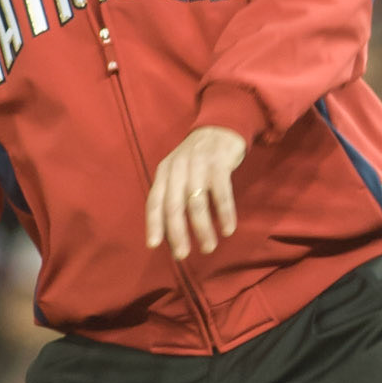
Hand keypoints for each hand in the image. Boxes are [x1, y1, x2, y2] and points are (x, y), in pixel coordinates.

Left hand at [146, 126, 245, 259]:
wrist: (220, 128)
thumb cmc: (198, 159)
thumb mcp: (179, 171)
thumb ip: (173, 195)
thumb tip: (171, 233)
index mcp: (164, 172)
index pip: (154, 201)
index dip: (153, 223)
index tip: (154, 245)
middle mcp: (178, 168)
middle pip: (174, 205)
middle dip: (177, 233)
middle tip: (182, 254)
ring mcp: (198, 165)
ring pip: (197, 203)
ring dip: (202, 229)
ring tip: (208, 246)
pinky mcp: (219, 164)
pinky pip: (221, 194)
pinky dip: (225, 213)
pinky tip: (228, 229)